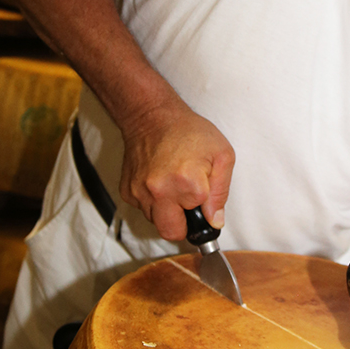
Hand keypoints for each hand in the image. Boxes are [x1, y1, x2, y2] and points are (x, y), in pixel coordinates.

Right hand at [119, 95, 234, 240]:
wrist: (152, 116)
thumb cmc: (189, 132)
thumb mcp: (222, 155)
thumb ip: (221, 192)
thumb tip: (214, 220)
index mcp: (187, 183)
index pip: (198, 221)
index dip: (204, 210)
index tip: (203, 196)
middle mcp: (160, 191)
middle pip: (171, 232)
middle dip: (182, 223)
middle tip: (187, 203)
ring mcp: (140, 192)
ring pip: (155, 220)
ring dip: (166, 210)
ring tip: (173, 185)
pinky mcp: (127, 191)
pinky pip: (142, 208)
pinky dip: (152, 201)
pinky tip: (159, 181)